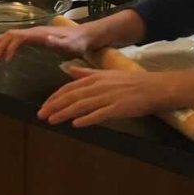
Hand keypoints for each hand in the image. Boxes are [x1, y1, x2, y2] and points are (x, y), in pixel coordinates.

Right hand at [0, 23, 99, 62]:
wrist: (85, 36)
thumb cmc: (77, 43)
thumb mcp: (69, 45)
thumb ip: (57, 42)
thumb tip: (44, 39)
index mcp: (40, 34)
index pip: (19, 37)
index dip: (9, 47)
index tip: (5, 60)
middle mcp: (35, 31)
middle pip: (11, 34)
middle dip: (0, 45)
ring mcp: (35, 33)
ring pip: (12, 34)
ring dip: (0, 43)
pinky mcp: (37, 37)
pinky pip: (17, 38)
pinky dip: (7, 43)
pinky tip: (4, 51)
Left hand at [37, 67, 171, 126]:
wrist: (152, 87)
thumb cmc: (129, 82)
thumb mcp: (105, 74)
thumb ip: (86, 73)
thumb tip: (68, 70)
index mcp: (94, 78)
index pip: (69, 87)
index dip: (54, 97)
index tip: (43, 106)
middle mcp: (98, 86)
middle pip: (72, 96)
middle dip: (54, 106)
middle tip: (41, 115)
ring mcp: (108, 97)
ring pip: (82, 105)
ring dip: (65, 113)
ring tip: (52, 121)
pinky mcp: (118, 107)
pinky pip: (100, 114)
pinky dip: (87, 119)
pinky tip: (76, 124)